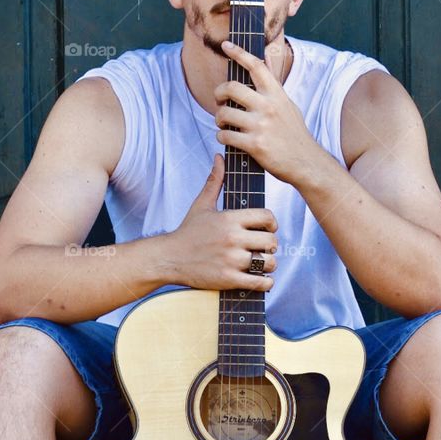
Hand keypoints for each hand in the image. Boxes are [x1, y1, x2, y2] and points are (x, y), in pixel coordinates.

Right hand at [166, 154, 277, 291]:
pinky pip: (260, 282)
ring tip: (261, 264)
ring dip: (268, 265)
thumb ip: (215, 181)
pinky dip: (265, 283)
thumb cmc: (188, 231)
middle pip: (271, 241)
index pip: (267, 217)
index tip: (267, 228)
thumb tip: (219, 157)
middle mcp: (232, 238)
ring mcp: (231, 260)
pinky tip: (260, 279)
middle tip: (263, 248)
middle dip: (270, 245)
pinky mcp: (228, 279)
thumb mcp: (201, 204)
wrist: (169, 258)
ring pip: (268, 262)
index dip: (271, 223)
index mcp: (229, 219)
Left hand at [214, 40, 319, 183]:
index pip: (256, 66)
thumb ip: (273, 89)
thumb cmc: (294, 134)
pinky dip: (221, 136)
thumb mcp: (288, 106)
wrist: (306, 163)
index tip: (226, 45)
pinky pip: (225, 135)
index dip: (239, 53)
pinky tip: (227, 138)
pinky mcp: (254, 145)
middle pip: (231, 87)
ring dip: (218, 118)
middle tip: (219, 100)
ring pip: (224, 112)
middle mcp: (268, 106)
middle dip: (218, 93)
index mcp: (277, 95)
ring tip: (223, 123)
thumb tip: (262, 66)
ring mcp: (261, 126)